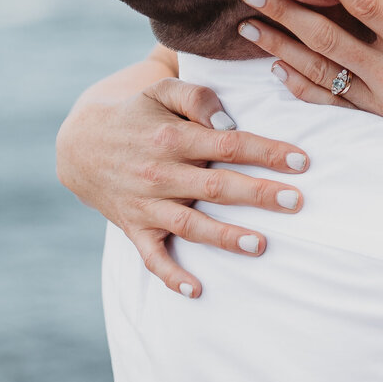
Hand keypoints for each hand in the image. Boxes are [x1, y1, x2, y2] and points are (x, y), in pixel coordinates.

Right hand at [56, 77, 311, 297]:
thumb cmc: (136, 115)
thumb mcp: (160, 91)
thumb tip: (229, 122)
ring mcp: (147, 204)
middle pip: (217, 186)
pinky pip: (152, 256)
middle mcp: (160, 173)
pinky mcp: (134, 228)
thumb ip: (197, 98)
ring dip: (224, 236)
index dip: (266, 152)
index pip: (228, 144)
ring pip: (190, 224)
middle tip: (296, 201)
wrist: (80, 146)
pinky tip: (196, 289)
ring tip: (260, 244)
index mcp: (173, 138)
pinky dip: (171, 275)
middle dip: (258, 194)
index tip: (302, 161)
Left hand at [237, 0, 382, 168]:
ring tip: (247, 27)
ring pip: (319, 72)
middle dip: (285, 12)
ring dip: (279, 47)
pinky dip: (301, 88)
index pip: (365, 5)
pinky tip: (277, 72)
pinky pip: (331, 103)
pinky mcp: (378, 119)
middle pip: (325, 38)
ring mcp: (380, 100)